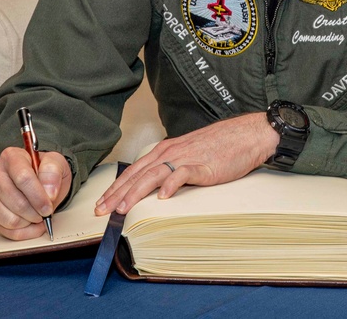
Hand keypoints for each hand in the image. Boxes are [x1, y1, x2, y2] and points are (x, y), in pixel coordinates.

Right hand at [0, 147, 71, 239]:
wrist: (39, 179)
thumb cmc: (45, 171)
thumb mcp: (57, 164)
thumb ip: (53, 173)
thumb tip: (48, 192)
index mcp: (11, 157)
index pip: (22, 178)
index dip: (38, 196)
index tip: (48, 206)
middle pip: (16, 202)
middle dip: (36, 212)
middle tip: (46, 211)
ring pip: (10, 219)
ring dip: (29, 222)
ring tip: (38, 215)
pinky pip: (6, 230)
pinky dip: (23, 231)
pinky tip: (31, 223)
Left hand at [94, 112, 278, 215]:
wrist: (245, 135)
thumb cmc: (218, 146)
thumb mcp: (187, 155)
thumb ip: (170, 168)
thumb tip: (154, 186)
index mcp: (164, 151)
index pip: (133, 171)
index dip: (115, 188)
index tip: (101, 203)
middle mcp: (169, 153)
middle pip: (137, 175)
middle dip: (117, 194)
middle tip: (101, 211)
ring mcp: (185, 158)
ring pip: (153, 176)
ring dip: (136, 193)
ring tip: (123, 208)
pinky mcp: (203, 165)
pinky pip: (183, 175)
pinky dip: (171, 185)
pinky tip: (163, 198)